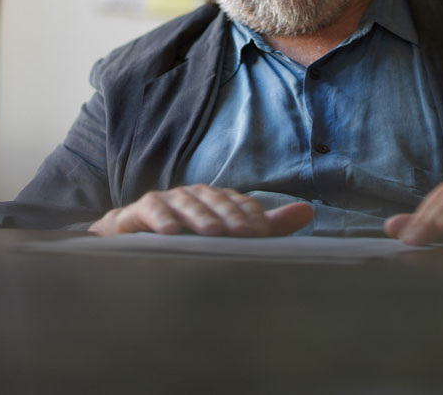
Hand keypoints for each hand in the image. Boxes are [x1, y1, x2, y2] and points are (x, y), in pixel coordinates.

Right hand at [89, 185, 313, 236]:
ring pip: (186, 203)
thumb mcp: (230, 235)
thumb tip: (309, 211)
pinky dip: (159, 218)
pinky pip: (150, 209)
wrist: (133, 247)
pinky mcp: (138, 211)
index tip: (263, 233)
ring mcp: (167, 200)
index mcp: (216, 200)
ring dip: (199, 217)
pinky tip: (168, 232)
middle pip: (215, 200)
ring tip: (212, 233)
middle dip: (230, 216)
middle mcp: (194, 195)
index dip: (250, 215)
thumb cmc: (189, 242)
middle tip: (245, 235)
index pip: (237, 202)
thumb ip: (267, 226)